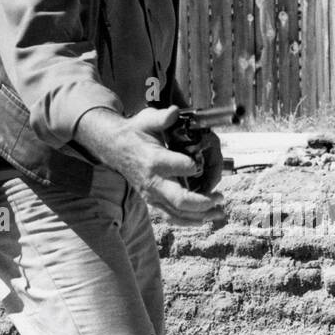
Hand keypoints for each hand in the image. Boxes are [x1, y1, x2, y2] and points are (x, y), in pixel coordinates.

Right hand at [75, 106, 226, 226]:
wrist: (114, 148)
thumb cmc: (135, 133)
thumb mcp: (146, 120)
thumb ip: (161, 118)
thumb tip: (175, 112)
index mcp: (154, 160)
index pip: (178, 168)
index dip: (193, 167)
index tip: (202, 164)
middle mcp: (153, 181)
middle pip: (179, 200)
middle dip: (202, 203)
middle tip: (220, 198)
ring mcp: (152, 195)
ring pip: (177, 214)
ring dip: (201, 216)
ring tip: (220, 212)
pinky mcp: (153, 202)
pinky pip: (171, 218)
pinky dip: (189, 222)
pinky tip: (205, 219)